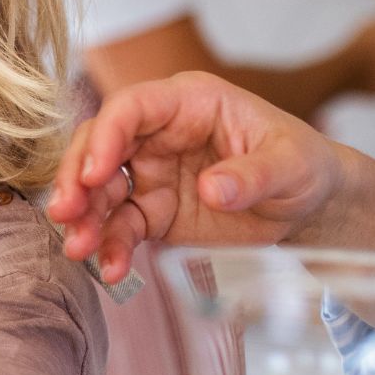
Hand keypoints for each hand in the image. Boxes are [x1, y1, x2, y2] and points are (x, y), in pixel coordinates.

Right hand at [46, 71, 351, 282]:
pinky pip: (121, 228)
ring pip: (99, 189)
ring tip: (79, 249)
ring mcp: (150, 173)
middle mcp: (159, 134)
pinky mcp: (152, 212)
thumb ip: (254, 175)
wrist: (309, 206)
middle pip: (98, 146)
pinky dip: (111, 248)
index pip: (131, 107)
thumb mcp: (292, 165)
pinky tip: (112, 270)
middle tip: (65, 213)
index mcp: (188, 103)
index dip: (105, 136)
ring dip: (84, 218)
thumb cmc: (303, 166)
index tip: (93, 174)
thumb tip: (212, 189)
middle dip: (75, 179)